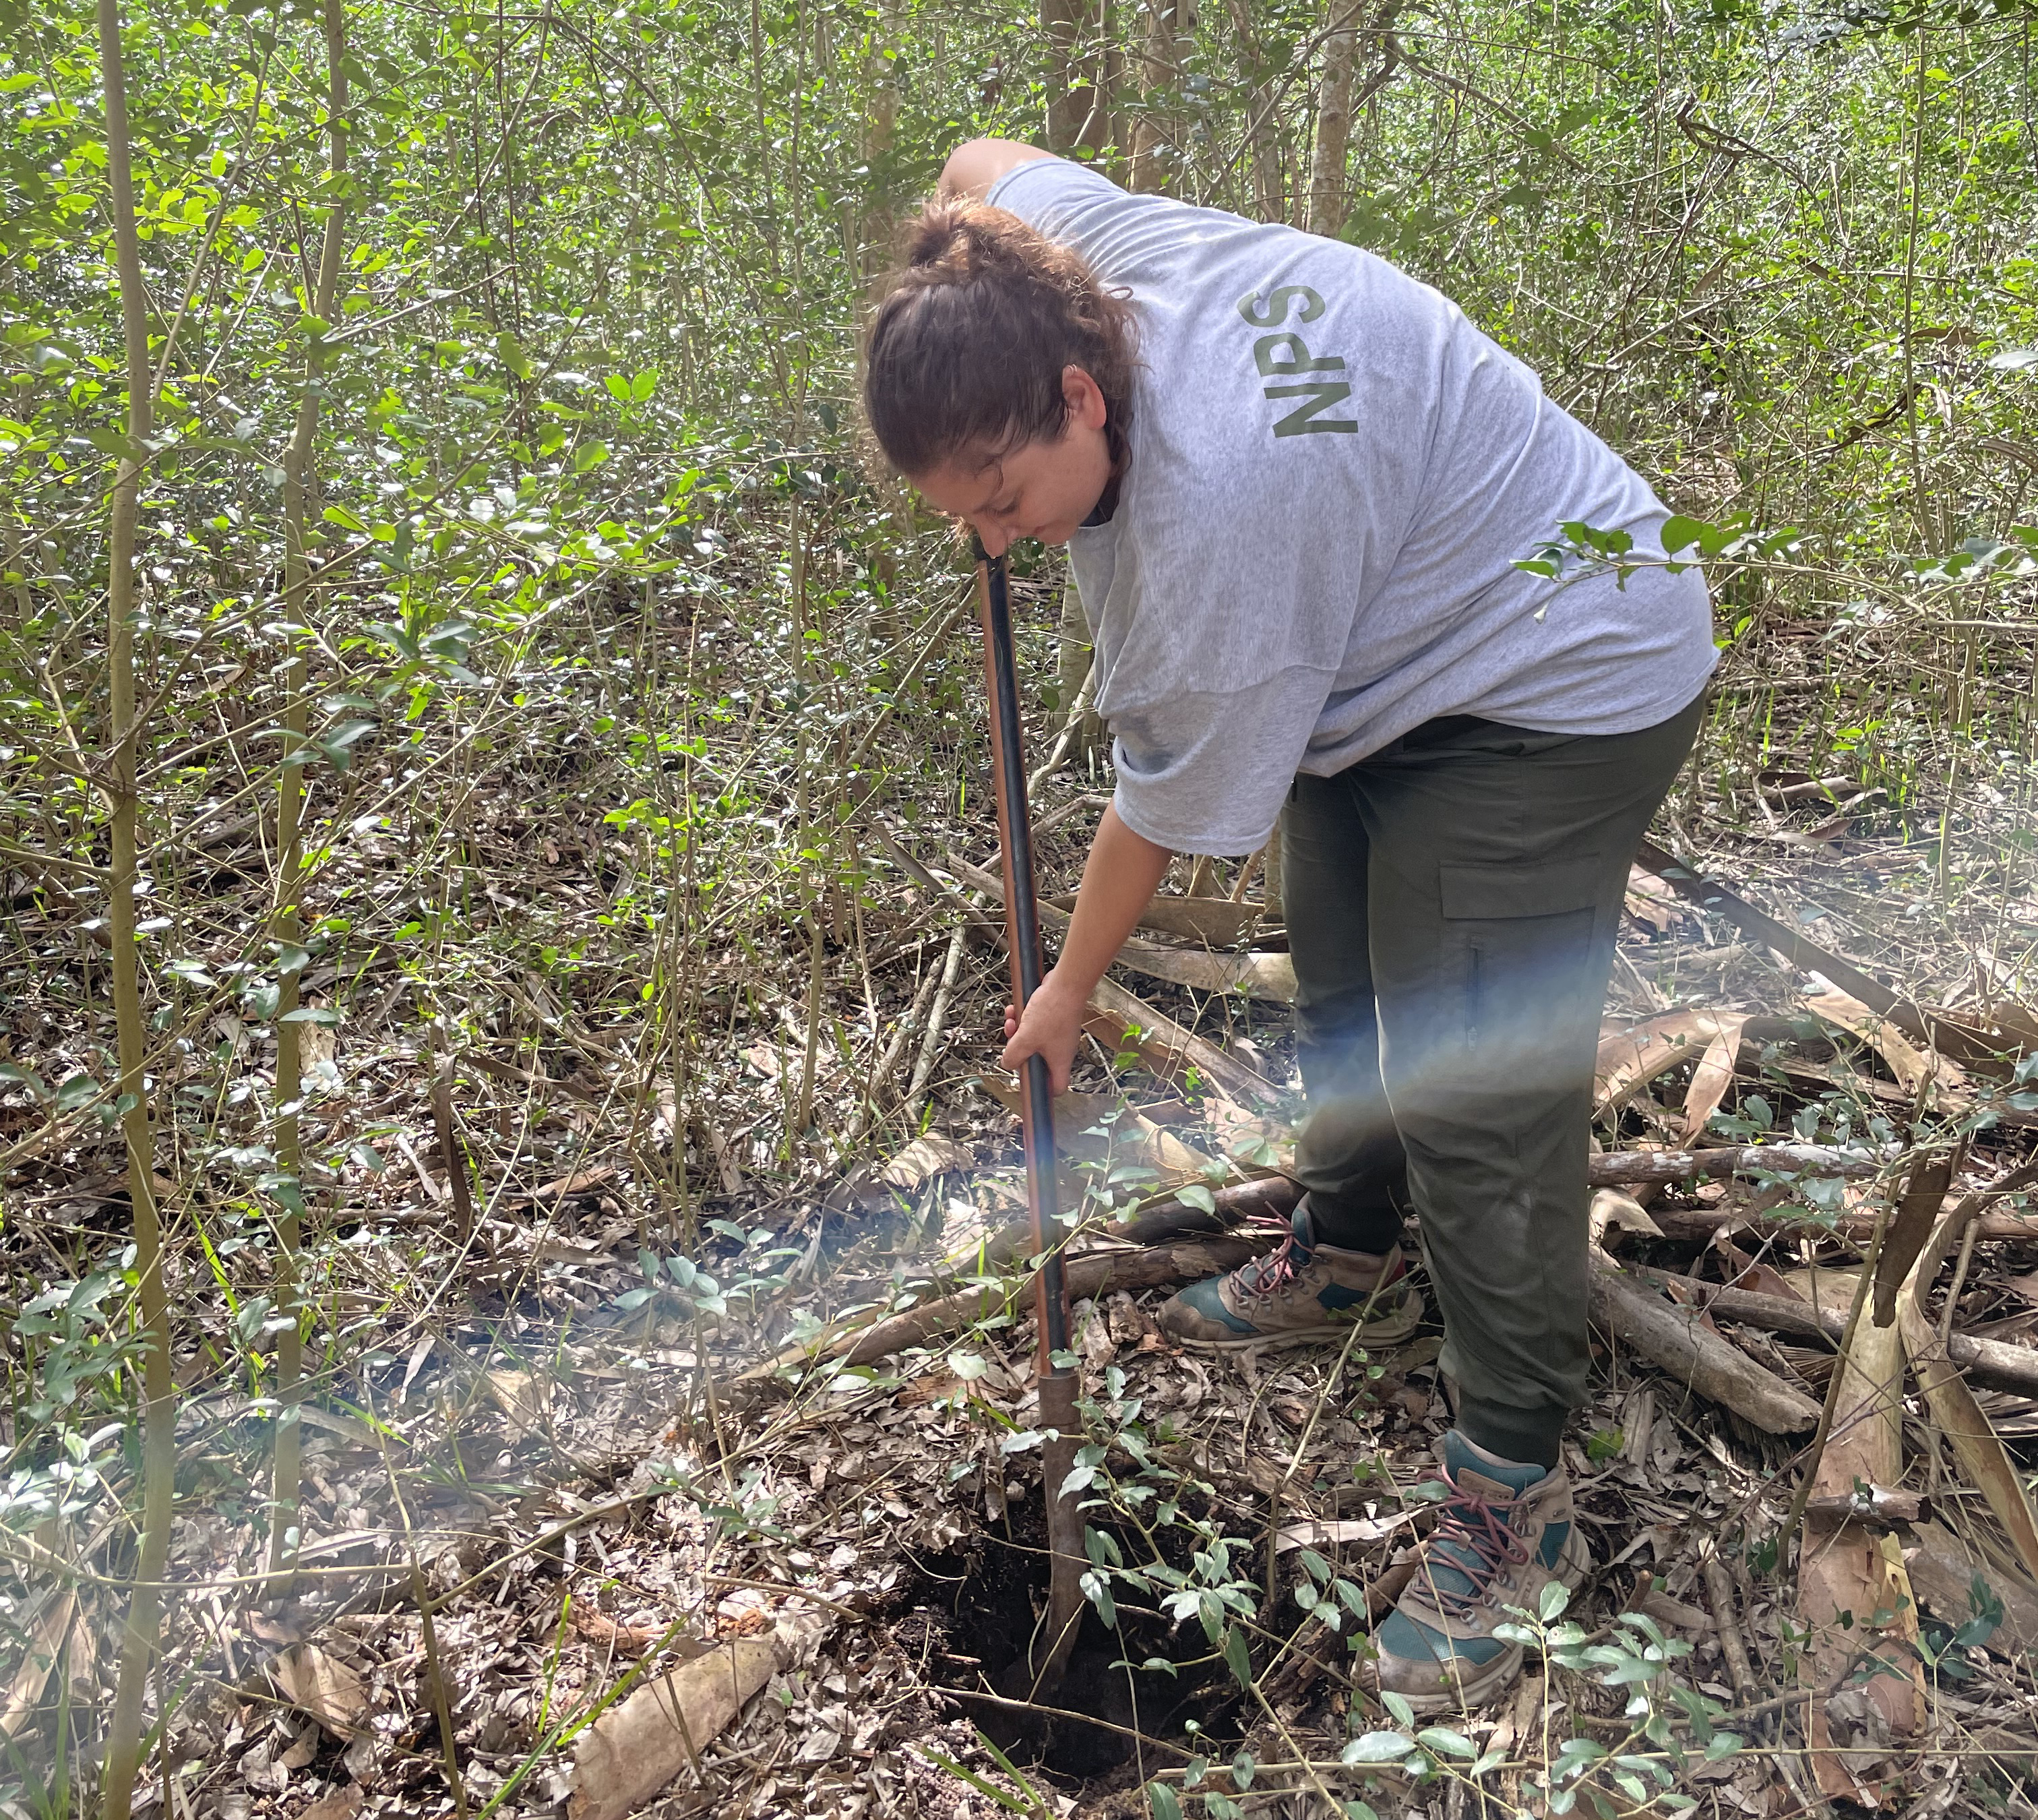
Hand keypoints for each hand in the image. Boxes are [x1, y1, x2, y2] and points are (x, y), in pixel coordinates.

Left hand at [998, 967, 1085, 1095]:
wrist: (1065, 984)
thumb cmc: (1052, 1012)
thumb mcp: (1025, 1038)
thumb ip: (1013, 1056)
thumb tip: (1008, 1064)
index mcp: (1059, 1061)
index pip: (1057, 1087)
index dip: (1043, 1089)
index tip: (1028, 1083)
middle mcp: (1061, 1049)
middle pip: (1038, 1062)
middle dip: (1021, 1052)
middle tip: (1012, 1044)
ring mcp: (1058, 1034)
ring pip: (1033, 1041)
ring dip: (1018, 1032)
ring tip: (1011, 1021)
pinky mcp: (1054, 1019)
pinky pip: (1035, 1025)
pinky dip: (1024, 1019)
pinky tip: (1015, 1009)